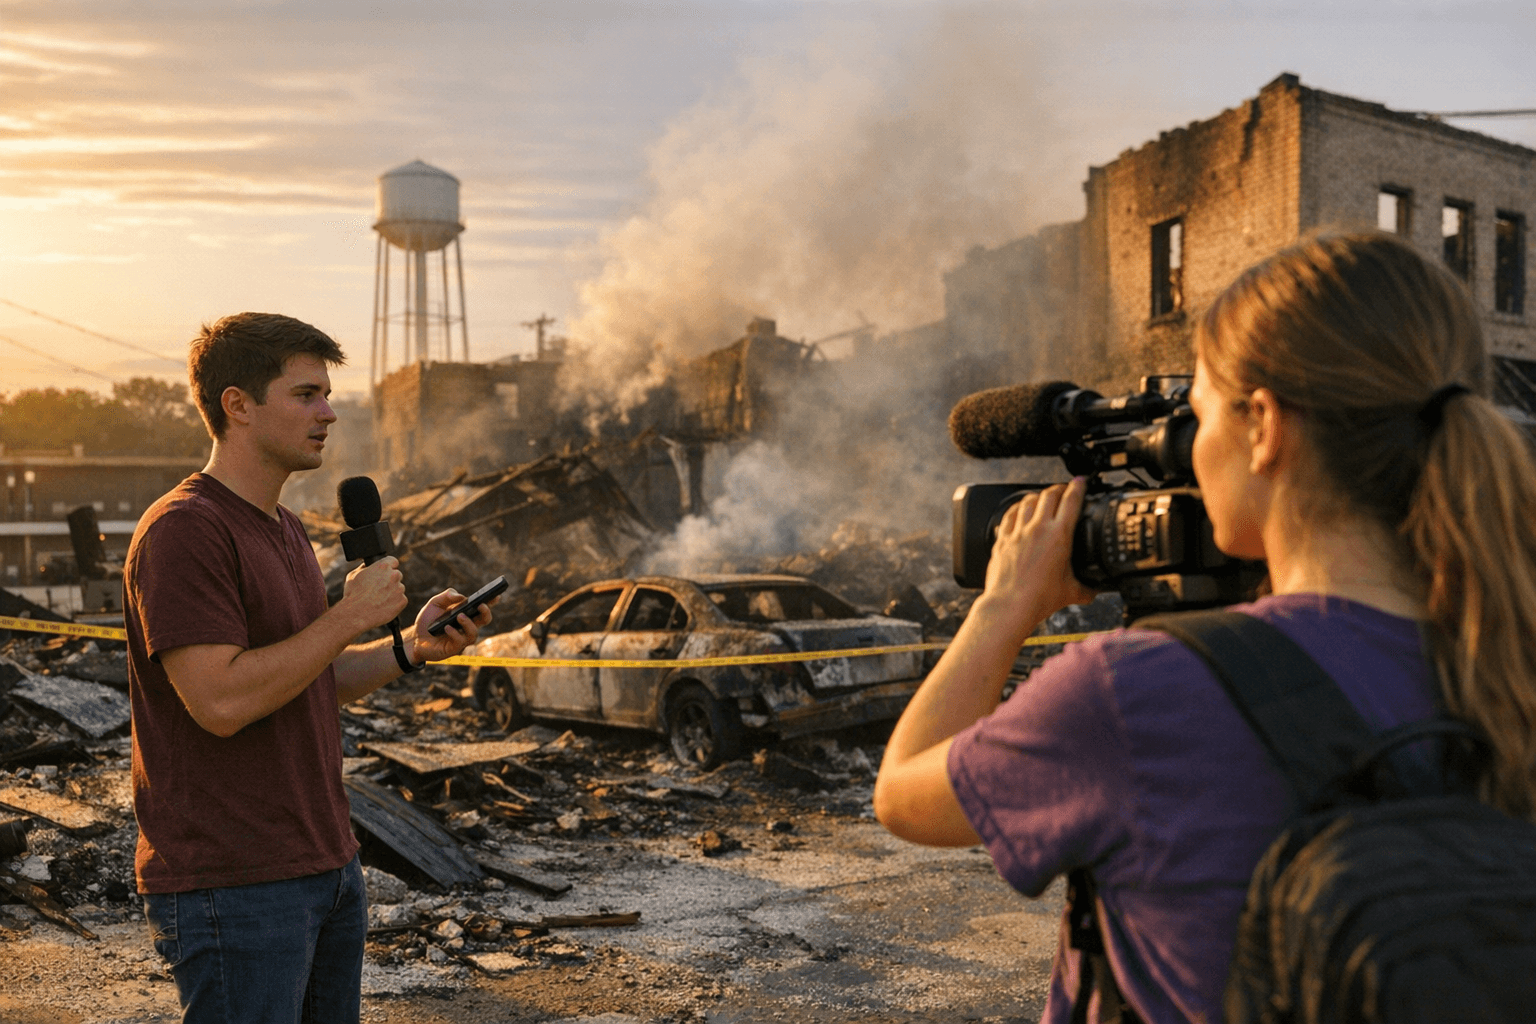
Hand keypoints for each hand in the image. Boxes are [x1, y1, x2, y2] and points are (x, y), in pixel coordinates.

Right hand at [338, 557, 408, 633]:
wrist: (355, 614)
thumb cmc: (352, 594)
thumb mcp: (353, 574)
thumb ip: (365, 567)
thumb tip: (368, 565)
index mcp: (383, 566)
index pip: (393, 561)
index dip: (389, 567)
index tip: (385, 573)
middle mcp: (394, 575)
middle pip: (397, 575)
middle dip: (390, 580)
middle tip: (379, 589)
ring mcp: (399, 588)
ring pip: (399, 588)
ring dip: (392, 592)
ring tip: (378, 600)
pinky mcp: (402, 601)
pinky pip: (401, 600)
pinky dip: (394, 603)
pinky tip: (383, 606)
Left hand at [408, 588, 496, 663]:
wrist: (415, 638)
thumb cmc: (427, 620)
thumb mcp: (435, 603)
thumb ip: (447, 595)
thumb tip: (461, 596)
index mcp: (466, 614)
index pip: (481, 608)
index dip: (491, 602)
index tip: (496, 596)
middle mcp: (467, 626)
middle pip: (484, 620)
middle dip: (486, 613)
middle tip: (481, 605)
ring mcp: (462, 638)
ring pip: (474, 633)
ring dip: (468, 623)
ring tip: (459, 616)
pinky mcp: (454, 648)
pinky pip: (460, 642)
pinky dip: (454, 633)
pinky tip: (447, 628)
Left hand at [978, 477, 1096, 645]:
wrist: (1011, 605)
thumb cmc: (1039, 599)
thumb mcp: (1071, 593)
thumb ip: (1087, 589)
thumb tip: (1096, 590)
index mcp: (1059, 536)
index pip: (1071, 501)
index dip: (1078, 487)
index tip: (1081, 481)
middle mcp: (1038, 529)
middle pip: (1049, 495)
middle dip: (1059, 488)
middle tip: (1064, 488)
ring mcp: (1018, 532)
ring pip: (1028, 501)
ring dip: (1038, 495)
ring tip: (1043, 496)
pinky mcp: (1003, 539)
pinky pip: (1009, 515)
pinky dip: (1017, 508)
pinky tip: (1019, 509)